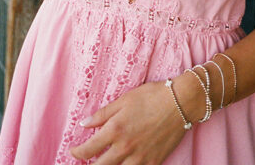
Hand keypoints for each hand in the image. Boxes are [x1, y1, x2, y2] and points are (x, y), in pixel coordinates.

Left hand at [70, 81, 186, 164]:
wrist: (181, 102)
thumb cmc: (152, 96)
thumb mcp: (124, 99)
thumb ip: (102, 114)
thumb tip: (84, 124)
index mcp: (115, 130)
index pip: (88, 150)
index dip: (77, 152)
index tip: (73, 150)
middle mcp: (125, 148)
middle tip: (87, 160)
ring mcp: (140, 158)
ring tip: (105, 162)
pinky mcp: (153, 163)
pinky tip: (124, 163)